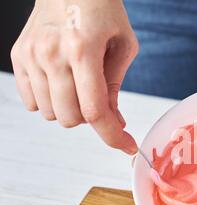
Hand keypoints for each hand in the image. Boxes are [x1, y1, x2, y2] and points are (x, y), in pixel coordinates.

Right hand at [11, 0, 138, 153]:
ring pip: (51, 115)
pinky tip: (61, 83)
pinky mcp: (18, 57)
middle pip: (71, 118)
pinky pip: (32, 103)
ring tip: (80, 84)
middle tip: (99, 98)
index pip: (95, 110)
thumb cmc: (103, 11)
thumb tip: (115, 122)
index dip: (113, 136)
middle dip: (91, 119)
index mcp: (82, 49)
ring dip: (71, 110)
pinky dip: (50, 102)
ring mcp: (30, 55)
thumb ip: (115, 87)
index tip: (126, 146)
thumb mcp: (123, 46)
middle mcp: (50, 53)